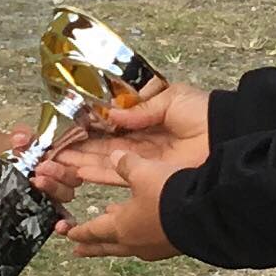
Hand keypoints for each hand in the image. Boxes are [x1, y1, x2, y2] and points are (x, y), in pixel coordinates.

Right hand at [40, 82, 209, 194]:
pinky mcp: (150, 177)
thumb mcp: (169, 99)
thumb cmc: (205, 113)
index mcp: (147, 121)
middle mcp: (143, 143)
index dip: (87, 131)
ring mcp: (145, 162)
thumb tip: (111, 114)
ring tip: (53, 166)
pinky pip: (118, 176)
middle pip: (102, 147)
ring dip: (78, 164)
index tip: (64, 132)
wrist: (227, 134)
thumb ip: (139, 109)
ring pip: (104, 163)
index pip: (111, 127)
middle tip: (48, 154)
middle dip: (75, 150)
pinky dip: (96, 175)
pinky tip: (75, 175)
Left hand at [59, 145, 182, 261]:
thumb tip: (116, 156)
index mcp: (121, 227)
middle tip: (77, 251)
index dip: (78, 231)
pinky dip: (137, 236)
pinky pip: (146, 243)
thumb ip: (126, 165)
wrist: (204, 215)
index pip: (92, 231)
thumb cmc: (168, 196)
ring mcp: (154, 247)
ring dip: (115, 241)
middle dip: (90, 247)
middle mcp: (134, 242)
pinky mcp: (170, 246)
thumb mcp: (143, 173)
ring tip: (110, 236)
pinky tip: (143, 228)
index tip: (66, 233)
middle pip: (106, 246)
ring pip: (127, 246)